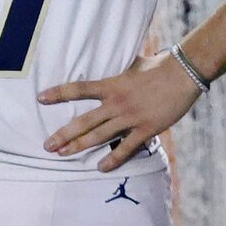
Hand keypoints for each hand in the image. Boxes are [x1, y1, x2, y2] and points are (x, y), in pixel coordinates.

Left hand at [40, 52, 202, 172]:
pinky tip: (100, 168)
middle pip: (84, 121)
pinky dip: (112, 159)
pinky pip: (126, 148)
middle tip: (47, 146)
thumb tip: (113, 57)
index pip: (79, 89)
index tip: (41, 98)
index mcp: (112, 84)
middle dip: (63, 134)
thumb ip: (120, 67)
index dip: (58, 93)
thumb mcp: (133, 63)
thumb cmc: (160, 66)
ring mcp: (130, 117)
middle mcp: (117, 103)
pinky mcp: (146, 129)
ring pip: (99, 136)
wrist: (184, 73)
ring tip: (63, 155)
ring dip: (79, 147)